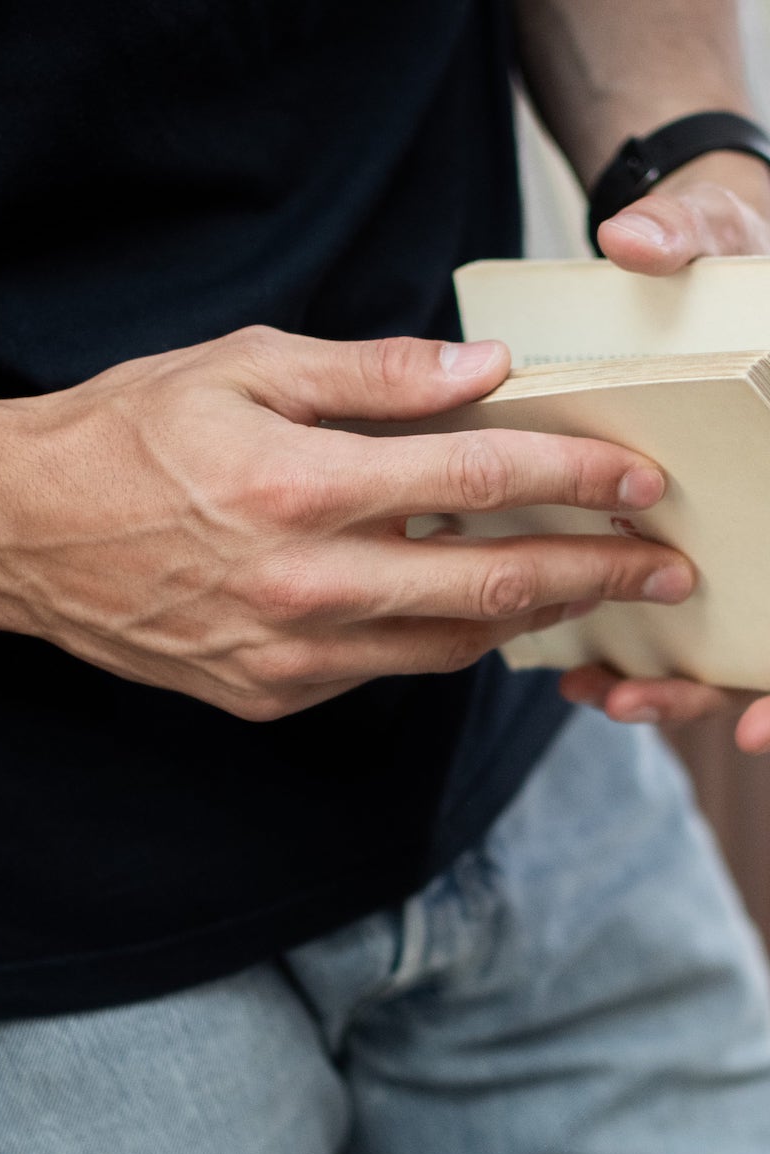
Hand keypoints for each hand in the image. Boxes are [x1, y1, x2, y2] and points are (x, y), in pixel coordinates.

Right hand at [0, 326, 691, 719]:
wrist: (19, 532)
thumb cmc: (119, 436)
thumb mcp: (238, 366)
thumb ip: (369, 373)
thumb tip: (478, 373)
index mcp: (297, 486)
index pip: (478, 481)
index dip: (575, 477)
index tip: (635, 479)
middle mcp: (299, 586)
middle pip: (489, 585)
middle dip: (591, 572)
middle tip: (657, 567)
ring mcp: (282, 657)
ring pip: (444, 647)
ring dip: (521, 616)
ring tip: (572, 588)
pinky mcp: (262, 696)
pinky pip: (377, 672)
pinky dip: (430, 640)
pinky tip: (449, 607)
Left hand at [565, 149, 769, 750]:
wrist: (734, 256)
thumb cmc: (745, 253)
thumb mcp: (729, 233)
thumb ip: (695, 236)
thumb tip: (634, 244)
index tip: (759, 729)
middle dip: (722, 690)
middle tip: (632, 700)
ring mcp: (750, 527)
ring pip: (737, 636)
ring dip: (676, 681)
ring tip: (602, 689)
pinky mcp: (696, 527)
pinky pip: (686, 609)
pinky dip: (649, 647)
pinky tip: (590, 662)